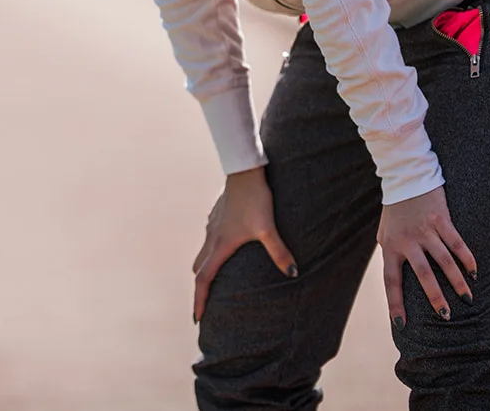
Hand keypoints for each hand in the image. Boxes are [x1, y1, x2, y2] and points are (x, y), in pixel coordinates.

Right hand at [192, 166, 297, 322]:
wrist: (245, 171)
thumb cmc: (255, 200)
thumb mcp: (268, 228)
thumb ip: (279, 252)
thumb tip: (293, 274)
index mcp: (220, 245)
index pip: (204, 279)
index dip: (199, 300)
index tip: (197, 318)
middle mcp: (212, 237)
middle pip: (199, 268)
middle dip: (201, 286)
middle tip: (206, 302)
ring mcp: (212, 224)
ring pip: (203, 251)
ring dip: (206, 266)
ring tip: (218, 277)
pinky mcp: (216, 214)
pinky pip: (210, 236)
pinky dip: (213, 248)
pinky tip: (227, 245)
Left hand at [378, 185, 476, 329]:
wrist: (405, 178)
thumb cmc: (394, 210)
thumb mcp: (385, 233)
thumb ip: (390, 253)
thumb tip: (395, 279)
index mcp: (390, 246)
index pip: (391, 281)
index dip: (395, 303)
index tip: (401, 325)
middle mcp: (407, 240)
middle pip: (423, 275)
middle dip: (435, 298)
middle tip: (446, 317)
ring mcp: (425, 230)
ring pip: (444, 261)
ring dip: (457, 282)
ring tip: (467, 299)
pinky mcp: (441, 219)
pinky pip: (456, 243)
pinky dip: (467, 259)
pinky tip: (474, 272)